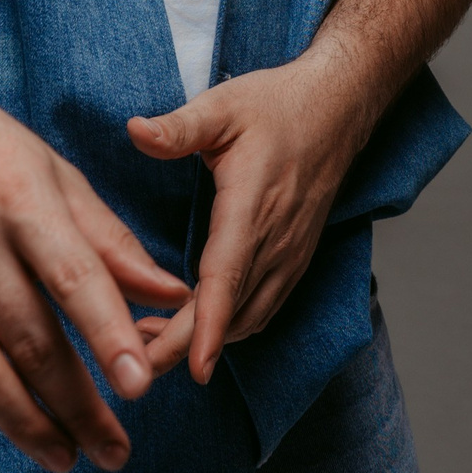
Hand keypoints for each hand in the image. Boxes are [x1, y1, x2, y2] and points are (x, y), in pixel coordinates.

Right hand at [0, 68, 190, 472]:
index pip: (71, 277)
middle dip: (76, 403)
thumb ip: (107, 238)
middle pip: (26, 335)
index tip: (140, 389)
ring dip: (19, 422)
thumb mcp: (50, 170)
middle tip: (115, 451)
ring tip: (62, 456)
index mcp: (18, 194)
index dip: (107, 336)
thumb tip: (172, 293)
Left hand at [125, 58, 370, 384]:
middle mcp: (275, 239)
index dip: (210, 325)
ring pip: (248, 317)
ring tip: (151, 344)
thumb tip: (135, 131)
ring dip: (206, 339)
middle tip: (135, 363)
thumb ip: (178, 126)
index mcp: (251, 204)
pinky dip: (231, 327)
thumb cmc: (277, 105)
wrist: (336, 109)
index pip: (228, 274)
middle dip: (188, 347)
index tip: (195, 367)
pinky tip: (199, 329)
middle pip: (232, 311)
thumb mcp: (222, 105)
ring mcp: (289, 253)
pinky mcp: (294, 258)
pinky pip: (263, 307)